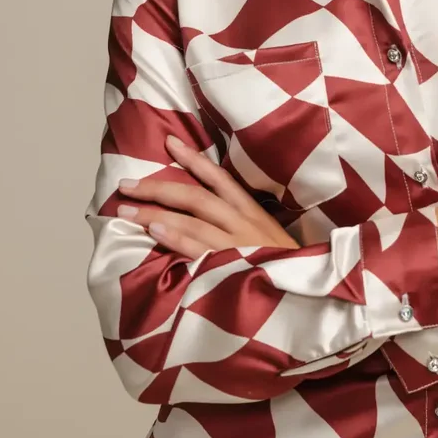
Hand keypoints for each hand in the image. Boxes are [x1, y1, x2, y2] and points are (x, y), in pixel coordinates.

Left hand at [116, 135, 300, 258]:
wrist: (313, 295)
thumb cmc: (286, 268)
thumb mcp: (270, 238)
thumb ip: (243, 224)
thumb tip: (209, 215)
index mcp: (252, 212)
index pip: (219, 178)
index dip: (194, 159)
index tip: (169, 143)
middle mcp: (243, 222)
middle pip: (195, 196)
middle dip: (158, 187)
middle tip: (125, 185)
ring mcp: (238, 243)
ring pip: (191, 220)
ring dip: (156, 213)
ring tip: (126, 210)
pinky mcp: (233, 267)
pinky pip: (200, 249)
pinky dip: (177, 238)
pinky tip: (155, 230)